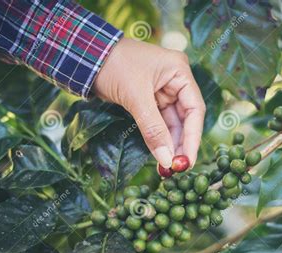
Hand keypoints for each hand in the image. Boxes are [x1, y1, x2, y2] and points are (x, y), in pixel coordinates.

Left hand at [93, 38, 205, 167]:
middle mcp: (176, 81)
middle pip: (185, 118)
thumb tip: (166, 159)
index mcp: (180, 72)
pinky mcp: (150, 100)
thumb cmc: (114, 65)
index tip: (188, 161)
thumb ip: (152, 129)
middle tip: (177, 168)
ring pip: (172, 123)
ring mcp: (163, 91)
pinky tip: (159, 154)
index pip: (195, 110)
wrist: (86, 56)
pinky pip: (159, 123)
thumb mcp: (135, 97)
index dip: (193, 138)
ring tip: (167, 166)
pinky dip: (158, 138)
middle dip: (181, 144)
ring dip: (170, 144)